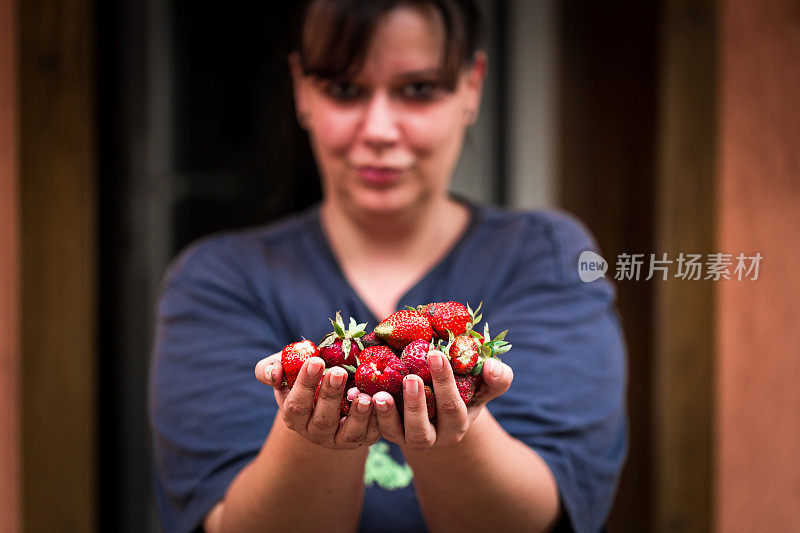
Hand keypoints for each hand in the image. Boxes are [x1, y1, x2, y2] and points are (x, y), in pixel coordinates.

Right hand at [255, 353, 379, 449]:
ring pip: (349, 433)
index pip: (296, 404)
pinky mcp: (364, 438)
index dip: (304, 384)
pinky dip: (378, 419)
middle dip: (330, 395)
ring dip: (358, 415)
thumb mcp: (286, 369)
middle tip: (339, 372)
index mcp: (295, 416)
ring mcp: (341, 438)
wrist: (332, 387)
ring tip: (364, 395)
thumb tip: (273, 374)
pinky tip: (382, 401)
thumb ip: (270, 369)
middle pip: (323, 420)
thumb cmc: (307, 375)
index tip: (315, 361)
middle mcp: (316, 432)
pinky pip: (372, 433)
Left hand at [371, 350, 512, 448]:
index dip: (445, 381)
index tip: (435, 353)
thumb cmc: (465, 388)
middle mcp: (433, 437)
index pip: (453, 406)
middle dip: (416, 406)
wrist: (439, 401)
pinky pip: (376, 428)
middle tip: (410, 377)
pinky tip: (360, 393)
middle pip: (423, 430)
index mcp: (457, 424)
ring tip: (380, 394)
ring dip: (387, 416)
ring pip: (397, 435)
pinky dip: (368, 413)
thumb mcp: (482, 384)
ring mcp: (408, 437)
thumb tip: (494, 367)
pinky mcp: (388, 432)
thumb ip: (496, 378)